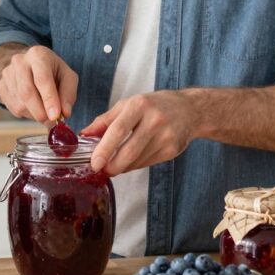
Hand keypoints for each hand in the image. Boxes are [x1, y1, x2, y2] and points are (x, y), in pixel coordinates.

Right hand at [0, 44, 78, 123]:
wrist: (31, 65)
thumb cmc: (53, 71)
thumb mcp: (68, 77)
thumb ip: (68, 94)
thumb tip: (64, 113)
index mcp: (38, 55)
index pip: (42, 79)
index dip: (49, 99)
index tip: (55, 116)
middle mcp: (19, 61)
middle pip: (26, 92)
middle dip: (40, 111)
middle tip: (51, 122)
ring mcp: (7, 73)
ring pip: (20, 103)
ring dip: (35, 114)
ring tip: (44, 110)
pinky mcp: (0, 85)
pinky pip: (13, 108)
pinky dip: (26, 114)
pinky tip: (33, 106)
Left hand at [82, 90, 201, 175]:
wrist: (189, 110)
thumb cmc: (153, 105)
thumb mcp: (128, 104)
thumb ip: (105, 120)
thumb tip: (84, 134)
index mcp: (139, 105)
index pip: (118, 130)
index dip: (104, 149)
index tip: (94, 163)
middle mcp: (155, 120)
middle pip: (129, 151)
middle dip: (112, 166)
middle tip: (101, 170)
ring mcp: (166, 137)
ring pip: (137, 161)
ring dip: (123, 166)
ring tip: (115, 163)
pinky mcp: (172, 150)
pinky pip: (147, 164)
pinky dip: (135, 165)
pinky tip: (132, 159)